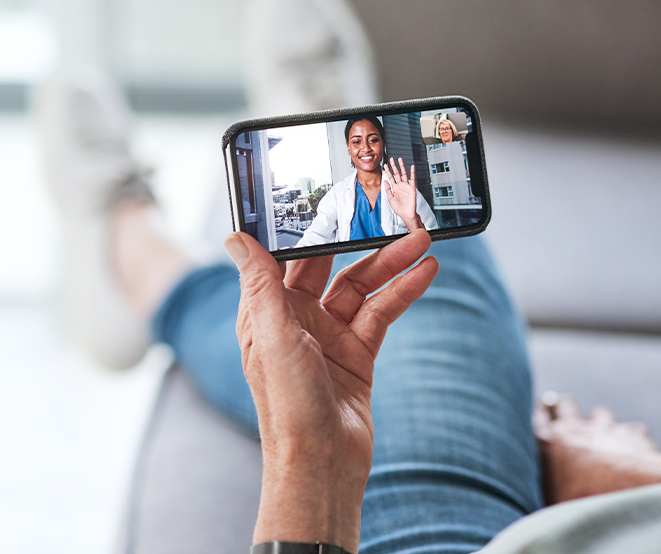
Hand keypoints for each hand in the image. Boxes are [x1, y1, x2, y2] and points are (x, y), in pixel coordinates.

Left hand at [225, 229, 437, 551]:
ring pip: (361, 287)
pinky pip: (381, 313)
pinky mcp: (358, 354)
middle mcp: (296, 321)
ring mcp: (329, 337)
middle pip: (329, 266)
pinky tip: (424, 274)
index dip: (304, 229)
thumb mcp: (272, 338)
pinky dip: (402, 292)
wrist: (322, 463)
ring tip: (423, 241)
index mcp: (266, 314)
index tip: (324, 196)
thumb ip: (260, 284)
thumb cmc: (288, 406)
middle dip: (358, 241)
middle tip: (387, 214)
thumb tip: (236, 237)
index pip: (284, 258)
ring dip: (390, 264)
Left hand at [383, 158, 422, 230]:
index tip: (384, 165)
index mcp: (395, 188)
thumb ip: (388, 190)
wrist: (406, 214)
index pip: (390, 177)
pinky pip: (412, 179)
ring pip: (404, 174)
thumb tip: (385, 181)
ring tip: (399, 160)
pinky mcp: (412, 188)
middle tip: (391, 159)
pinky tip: (412, 167)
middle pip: (396, 173)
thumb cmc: (399, 209)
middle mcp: (400, 186)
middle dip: (394, 166)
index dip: (387, 171)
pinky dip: (412, 173)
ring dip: (402, 167)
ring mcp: (406, 186)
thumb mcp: (390, 199)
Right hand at [533, 393, 660, 504]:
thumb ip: (551, 486)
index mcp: (549, 446)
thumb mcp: (553, 501)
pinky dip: (631, 437)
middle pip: (565, 408)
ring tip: (599, 425)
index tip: (542, 408)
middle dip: (564, 407)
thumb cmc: (585, 507)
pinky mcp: (635, 437)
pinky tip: (634, 445)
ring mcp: (607, 431)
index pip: (539, 420)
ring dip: (599, 421)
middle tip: (562, 405)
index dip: (541, 414)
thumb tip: (546, 498)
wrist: (628, 500)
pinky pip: (632, 430)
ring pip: (600, 415)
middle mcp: (576, 432)